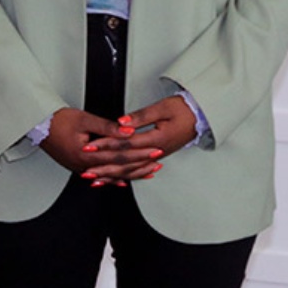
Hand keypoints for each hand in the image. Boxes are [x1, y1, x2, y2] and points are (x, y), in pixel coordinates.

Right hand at [38, 107, 162, 183]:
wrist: (38, 126)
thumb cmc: (57, 121)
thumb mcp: (84, 119)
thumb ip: (107, 127)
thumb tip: (127, 131)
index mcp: (87, 154)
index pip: (119, 155)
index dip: (138, 153)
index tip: (153, 151)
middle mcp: (85, 165)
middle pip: (118, 167)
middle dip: (139, 165)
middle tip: (157, 162)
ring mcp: (81, 168)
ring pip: (110, 174)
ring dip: (130, 173)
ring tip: (147, 172)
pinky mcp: (78, 167)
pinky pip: (100, 175)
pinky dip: (113, 178)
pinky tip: (123, 181)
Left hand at [78, 96, 197, 185]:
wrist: (200, 117)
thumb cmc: (183, 110)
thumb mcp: (162, 108)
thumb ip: (141, 116)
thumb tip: (122, 122)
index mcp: (157, 139)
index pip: (125, 144)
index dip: (106, 145)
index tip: (91, 146)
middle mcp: (156, 152)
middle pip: (126, 162)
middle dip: (104, 166)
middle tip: (86, 170)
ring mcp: (157, 156)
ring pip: (131, 170)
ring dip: (112, 175)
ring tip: (95, 179)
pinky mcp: (157, 156)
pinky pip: (138, 170)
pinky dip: (124, 175)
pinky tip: (114, 179)